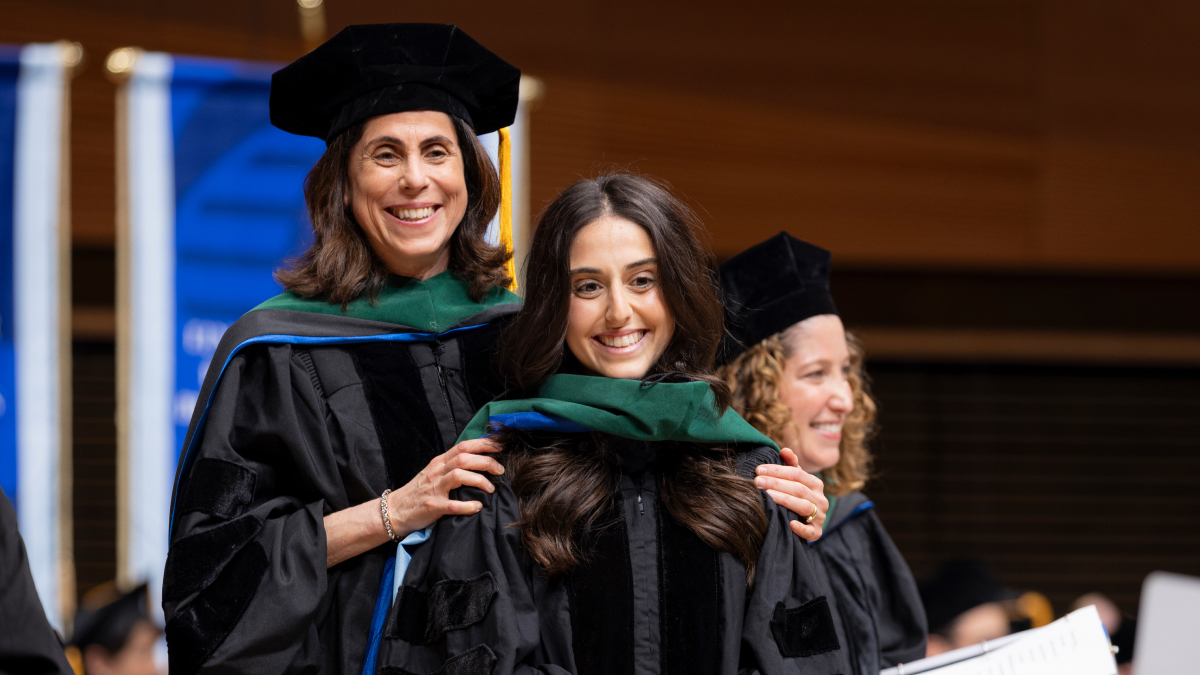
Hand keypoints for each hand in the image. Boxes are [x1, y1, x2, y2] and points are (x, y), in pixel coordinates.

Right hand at [324, 438, 503, 567]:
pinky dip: (468, 506)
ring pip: (460, 475)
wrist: (395, 510)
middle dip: (486, 462)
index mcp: (439, 462)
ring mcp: (434, 488)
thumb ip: (452, 464)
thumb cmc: (419, 492)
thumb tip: (478, 458)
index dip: (484, 444)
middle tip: (500, 470)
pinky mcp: (433, 506)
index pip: (464, 446)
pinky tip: (477, 507)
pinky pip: (453, 504)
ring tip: (491, 489)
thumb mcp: (434, 472)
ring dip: (480, 481)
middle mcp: (437, 471)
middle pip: (465, 458)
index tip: (501, 447)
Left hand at [755, 448, 827, 541]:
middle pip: (798, 489)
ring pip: (803, 506)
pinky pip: (810, 531)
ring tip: (767, 496)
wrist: (806, 524)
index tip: (759, 470)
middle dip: (776, 484)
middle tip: (757, 482)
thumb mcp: (795, 481)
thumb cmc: (797, 498)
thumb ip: (791, 465)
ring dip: (785, 500)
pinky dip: (801, 528)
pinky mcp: (817, 533)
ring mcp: (820, 516)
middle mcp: (820, 499)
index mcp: (815, 484)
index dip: (777, 470)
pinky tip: (790, 524)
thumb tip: (784, 450)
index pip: (797, 474)